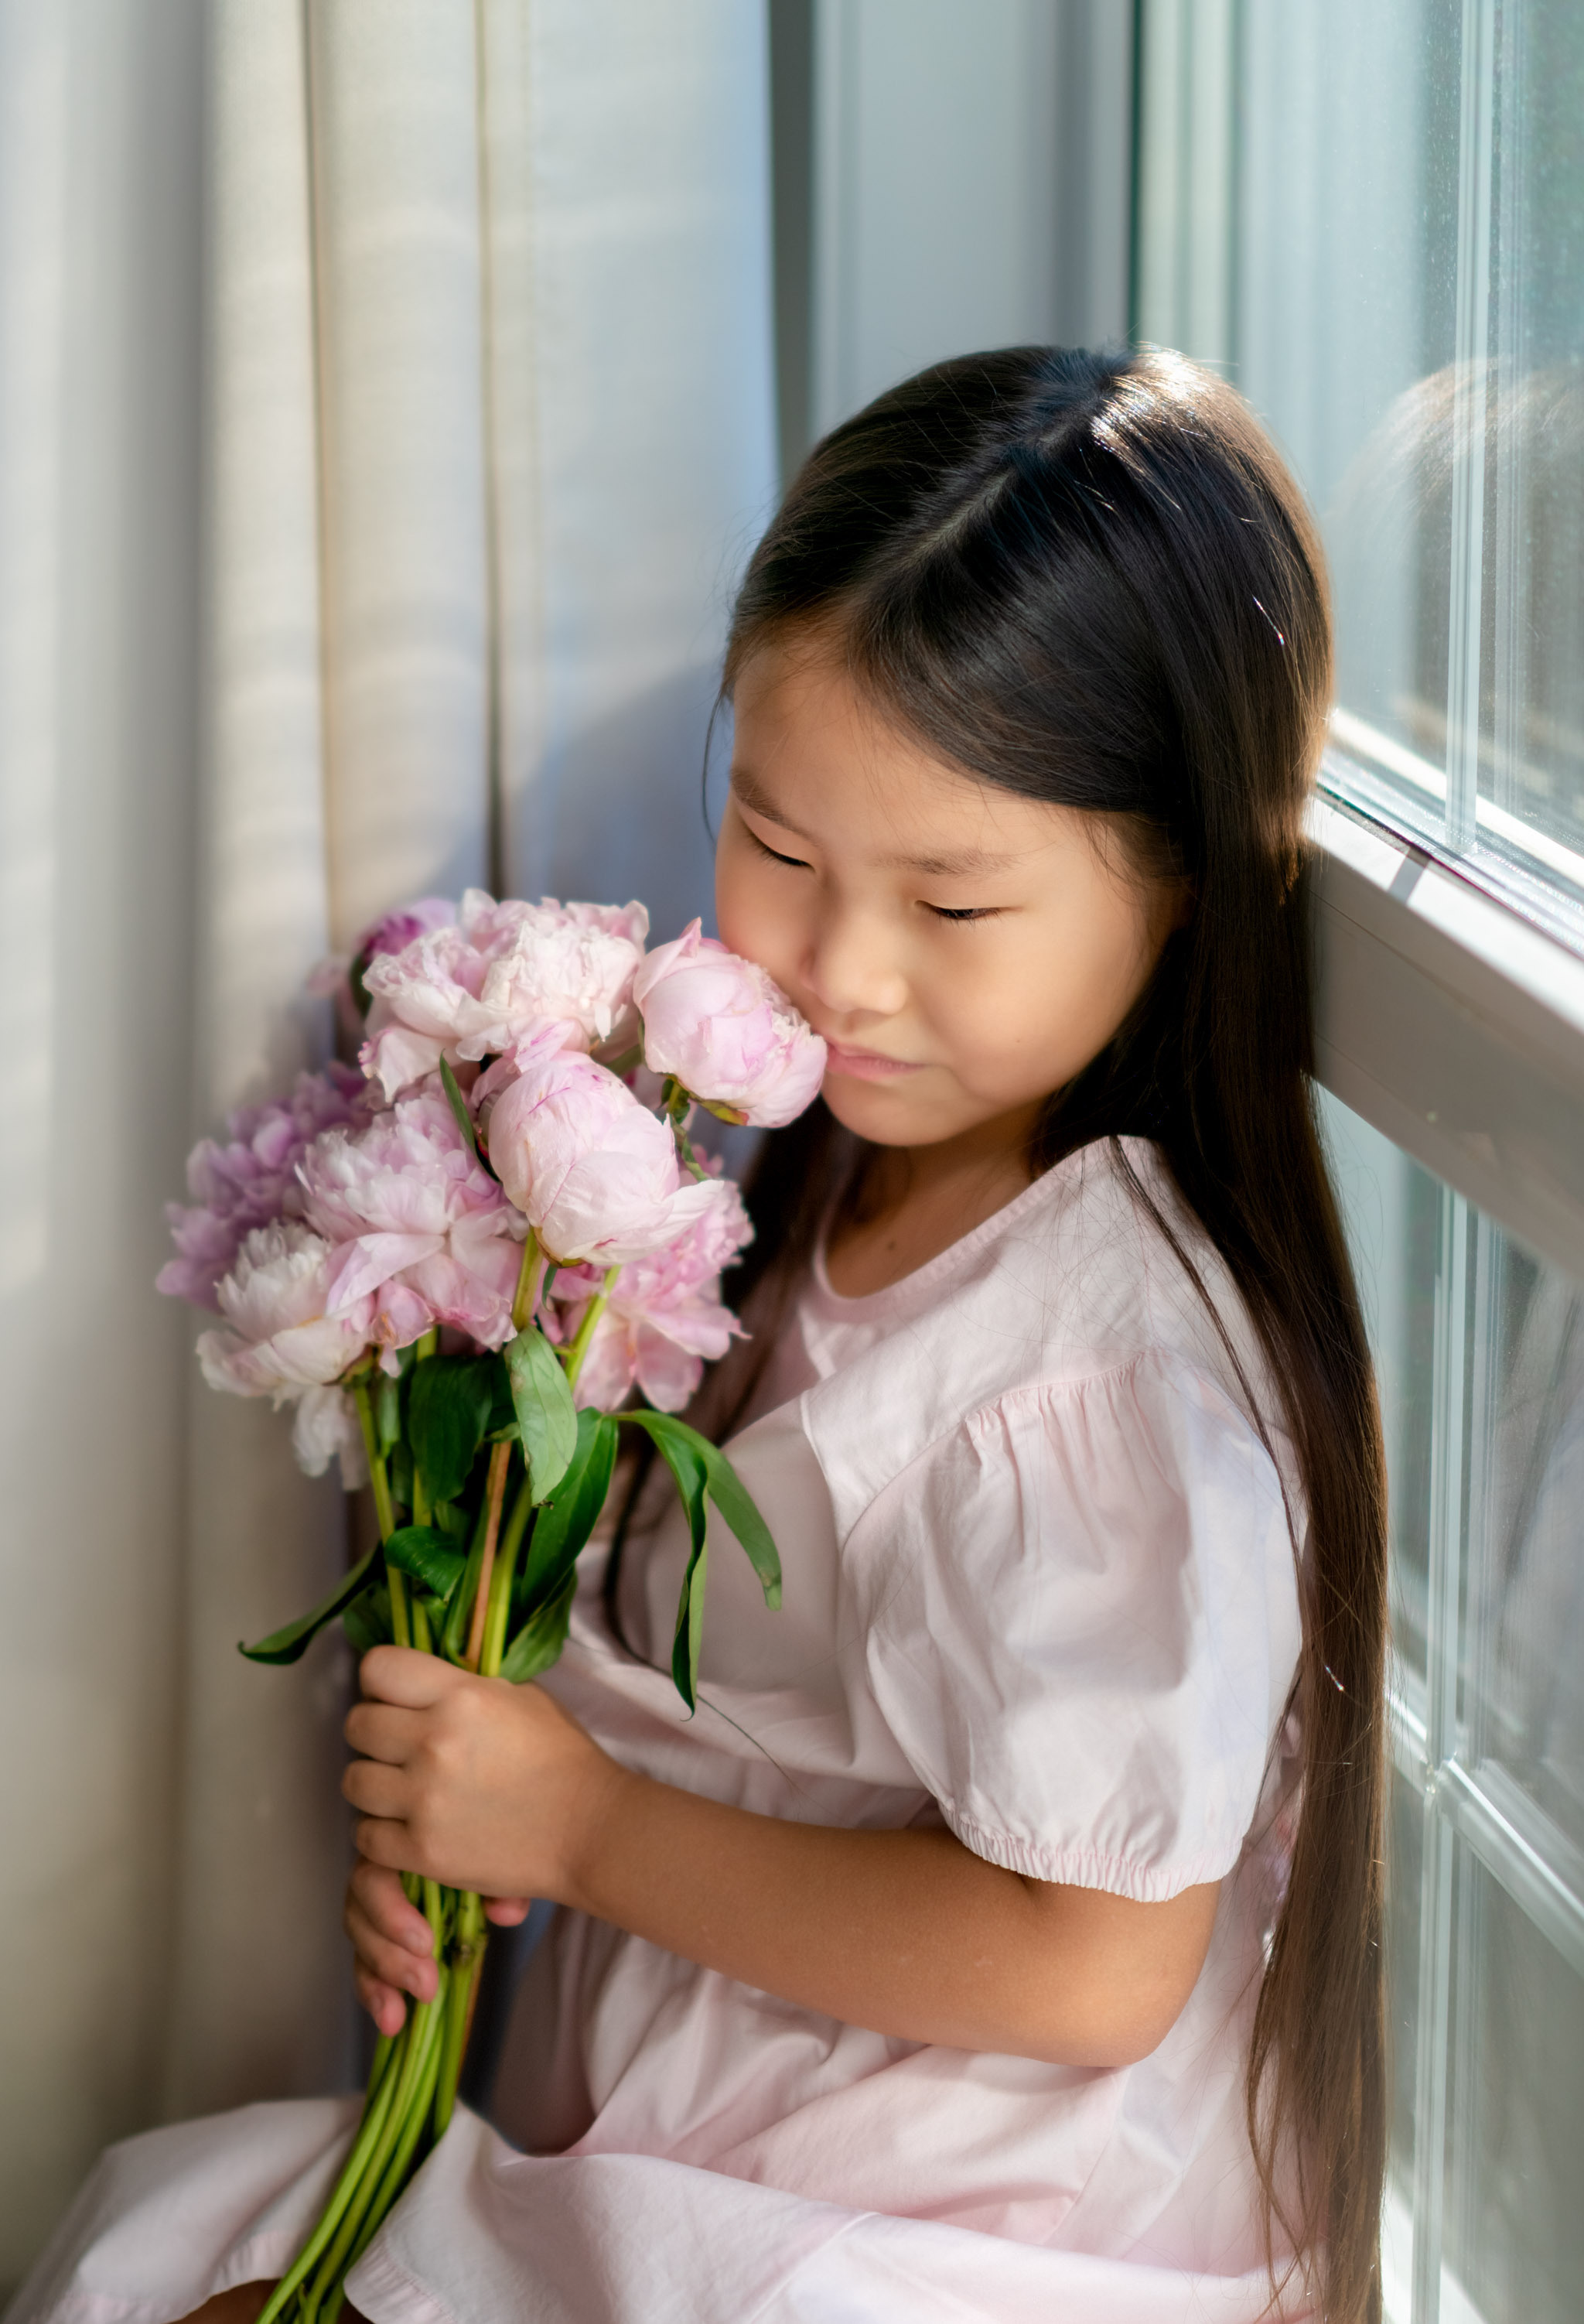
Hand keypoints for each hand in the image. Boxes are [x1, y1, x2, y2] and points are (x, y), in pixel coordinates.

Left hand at [342, 1645, 624, 1907]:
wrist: (591, 1829)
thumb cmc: (562, 1757)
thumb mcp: (520, 1695)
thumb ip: (462, 1684)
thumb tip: (417, 1683)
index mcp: (460, 1694)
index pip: (379, 1668)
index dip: (381, 1682)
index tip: (395, 1697)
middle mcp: (434, 1741)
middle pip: (357, 1726)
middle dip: (375, 1734)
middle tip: (399, 1747)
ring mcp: (424, 1799)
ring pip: (353, 1781)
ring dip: (375, 1783)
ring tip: (403, 1789)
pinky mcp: (423, 1850)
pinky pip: (366, 1836)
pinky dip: (383, 1832)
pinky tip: (410, 1826)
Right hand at [343, 1855, 533, 2034]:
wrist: (514, 1848)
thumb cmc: (501, 1852)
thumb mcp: (507, 1865)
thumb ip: (506, 1885)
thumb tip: (506, 1913)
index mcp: (409, 1840)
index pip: (378, 1867)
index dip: (393, 1912)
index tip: (426, 1945)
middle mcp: (385, 1863)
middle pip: (362, 1906)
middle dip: (389, 1952)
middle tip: (426, 1984)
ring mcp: (380, 1902)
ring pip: (360, 1935)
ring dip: (380, 1977)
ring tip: (400, 2015)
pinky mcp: (383, 1936)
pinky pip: (366, 1962)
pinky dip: (375, 1992)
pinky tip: (391, 2021)